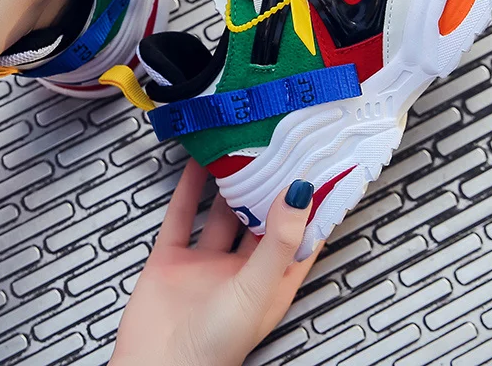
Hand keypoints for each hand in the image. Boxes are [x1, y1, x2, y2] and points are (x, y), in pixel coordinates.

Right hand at [110, 159, 320, 365]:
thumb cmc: (215, 347)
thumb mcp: (256, 289)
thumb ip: (278, 241)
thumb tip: (301, 193)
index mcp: (272, 282)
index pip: (300, 236)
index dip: (311, 204)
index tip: (319, 166)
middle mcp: (242, 270)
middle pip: (260, 218)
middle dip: (268, 186)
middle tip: (276, 145)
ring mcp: (206, 263)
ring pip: (222, 213)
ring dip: (230, 184)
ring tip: (239, 147)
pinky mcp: (172, 258)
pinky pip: (183, 215)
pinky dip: (190, 188)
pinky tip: (198, 163)